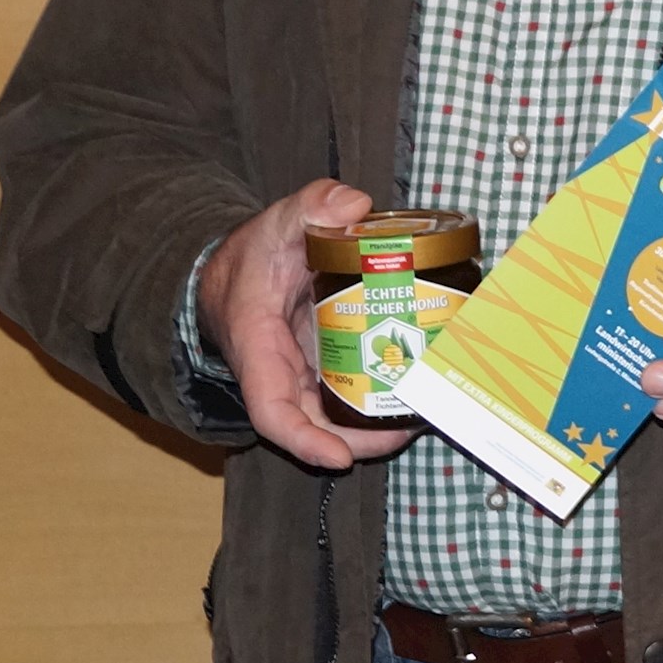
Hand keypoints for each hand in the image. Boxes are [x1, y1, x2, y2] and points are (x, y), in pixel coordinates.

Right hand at [205, 181, 419, 472]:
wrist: (238, 268)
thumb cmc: (255, 253)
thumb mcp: (278, 221)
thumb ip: (312, 205)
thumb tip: (354, 205)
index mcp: (259, 346)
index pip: (272, 409)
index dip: (303, 439)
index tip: (339, 457)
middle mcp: (281, 371)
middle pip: (314, 425)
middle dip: (360, 440)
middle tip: (408, 432)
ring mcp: (304, 374)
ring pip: (336, 415)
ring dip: (376, 426)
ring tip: (423, 418)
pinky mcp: (326, 367)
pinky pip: (350, 393)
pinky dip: (380, 400)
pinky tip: (419, 393)